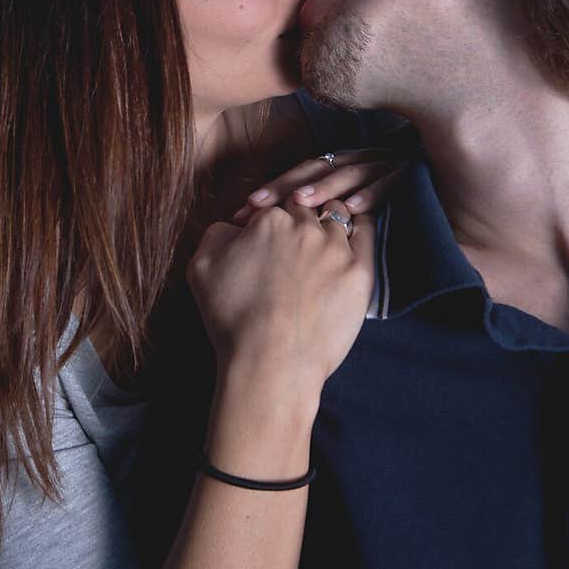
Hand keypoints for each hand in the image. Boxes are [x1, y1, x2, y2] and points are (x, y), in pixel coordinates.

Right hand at [187, 195, 374, 399]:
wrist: (270, 362)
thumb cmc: (231, 319)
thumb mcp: (200, 268)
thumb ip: (216, 233)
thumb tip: (233, 225)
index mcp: (268, 219)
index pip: (273, 205)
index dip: (268, 222)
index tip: (267, 241)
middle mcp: (304, 226)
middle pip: (305, 208)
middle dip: (298, 220)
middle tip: (294, 243)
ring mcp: (335, 248)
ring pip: (337, 215)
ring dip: (329, 222)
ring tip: (322, 242)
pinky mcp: (360, 271)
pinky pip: (367, 233)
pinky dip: (360, 227)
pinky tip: (353, 237)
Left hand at [231, 147, 399, 224]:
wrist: (444, 176)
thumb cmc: (385, 200)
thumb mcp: (348, 206)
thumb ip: (317, 214)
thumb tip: (268, 232)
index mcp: (338, 166)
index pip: (296, 178)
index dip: (268, 193)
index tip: (238, 215)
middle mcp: (356, 161)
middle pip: (314, 171)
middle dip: (284, 187)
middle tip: (257, 206)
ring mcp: (382, 165)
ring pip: (347, 174)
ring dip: (323, 188)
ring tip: (301, 203)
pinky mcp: (409, 177)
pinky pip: (387, 184)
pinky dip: (370, 194)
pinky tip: (353, 209)